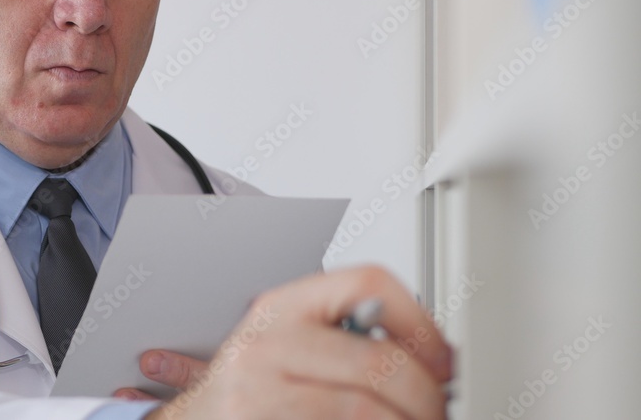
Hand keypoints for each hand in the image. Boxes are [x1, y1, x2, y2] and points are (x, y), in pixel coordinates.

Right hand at [115, 266, 452, 418]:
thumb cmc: (249, 390)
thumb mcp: (289, 347)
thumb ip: (347, 338)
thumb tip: (435, 356)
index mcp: (280, 307)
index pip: (366, 283)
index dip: (419, 322)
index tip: (442, 359)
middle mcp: (266, 344)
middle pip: (378, 361)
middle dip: (427, 396)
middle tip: (441, 409)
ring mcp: (259, 393)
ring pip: (367, 410)